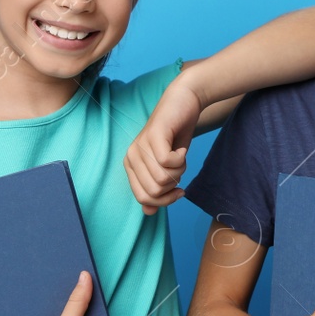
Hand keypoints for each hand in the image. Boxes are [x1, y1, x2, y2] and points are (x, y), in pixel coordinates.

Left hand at [125, 82, 201, 213]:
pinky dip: (182, 159)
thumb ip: (156, 188)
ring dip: (180, 170)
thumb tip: (148, 212)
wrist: (184, 103)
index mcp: (130, 166)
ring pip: (163, 178)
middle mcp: (131, 156)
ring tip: (180, 155)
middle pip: (154, 191)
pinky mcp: (154, 136)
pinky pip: (168, 163)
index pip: (143, 198)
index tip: (179, 191)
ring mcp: (141, 146)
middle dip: (174, 184)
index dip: (164, 200)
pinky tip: (181, 148)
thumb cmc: (176, 136)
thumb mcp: (166, 167)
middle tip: (179, 167)